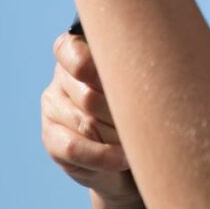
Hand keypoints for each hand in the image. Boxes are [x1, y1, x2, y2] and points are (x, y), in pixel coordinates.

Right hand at [42, 30, 141, 208]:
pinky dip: (104, 156)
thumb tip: (158, 66)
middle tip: (149, 119)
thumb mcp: (141, 80)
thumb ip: (138, 68)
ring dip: (118, 135)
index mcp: (78, 52)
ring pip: (86, 122)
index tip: (126, 79)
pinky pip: (75, 148)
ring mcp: (53, 109)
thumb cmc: (141, 103)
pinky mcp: (51, 140)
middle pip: (89, 94)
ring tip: (141, 139)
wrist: (128, 151)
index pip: (72, 51)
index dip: (97, 67)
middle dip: (123, 112)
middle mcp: (61, 78)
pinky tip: (124, 157)